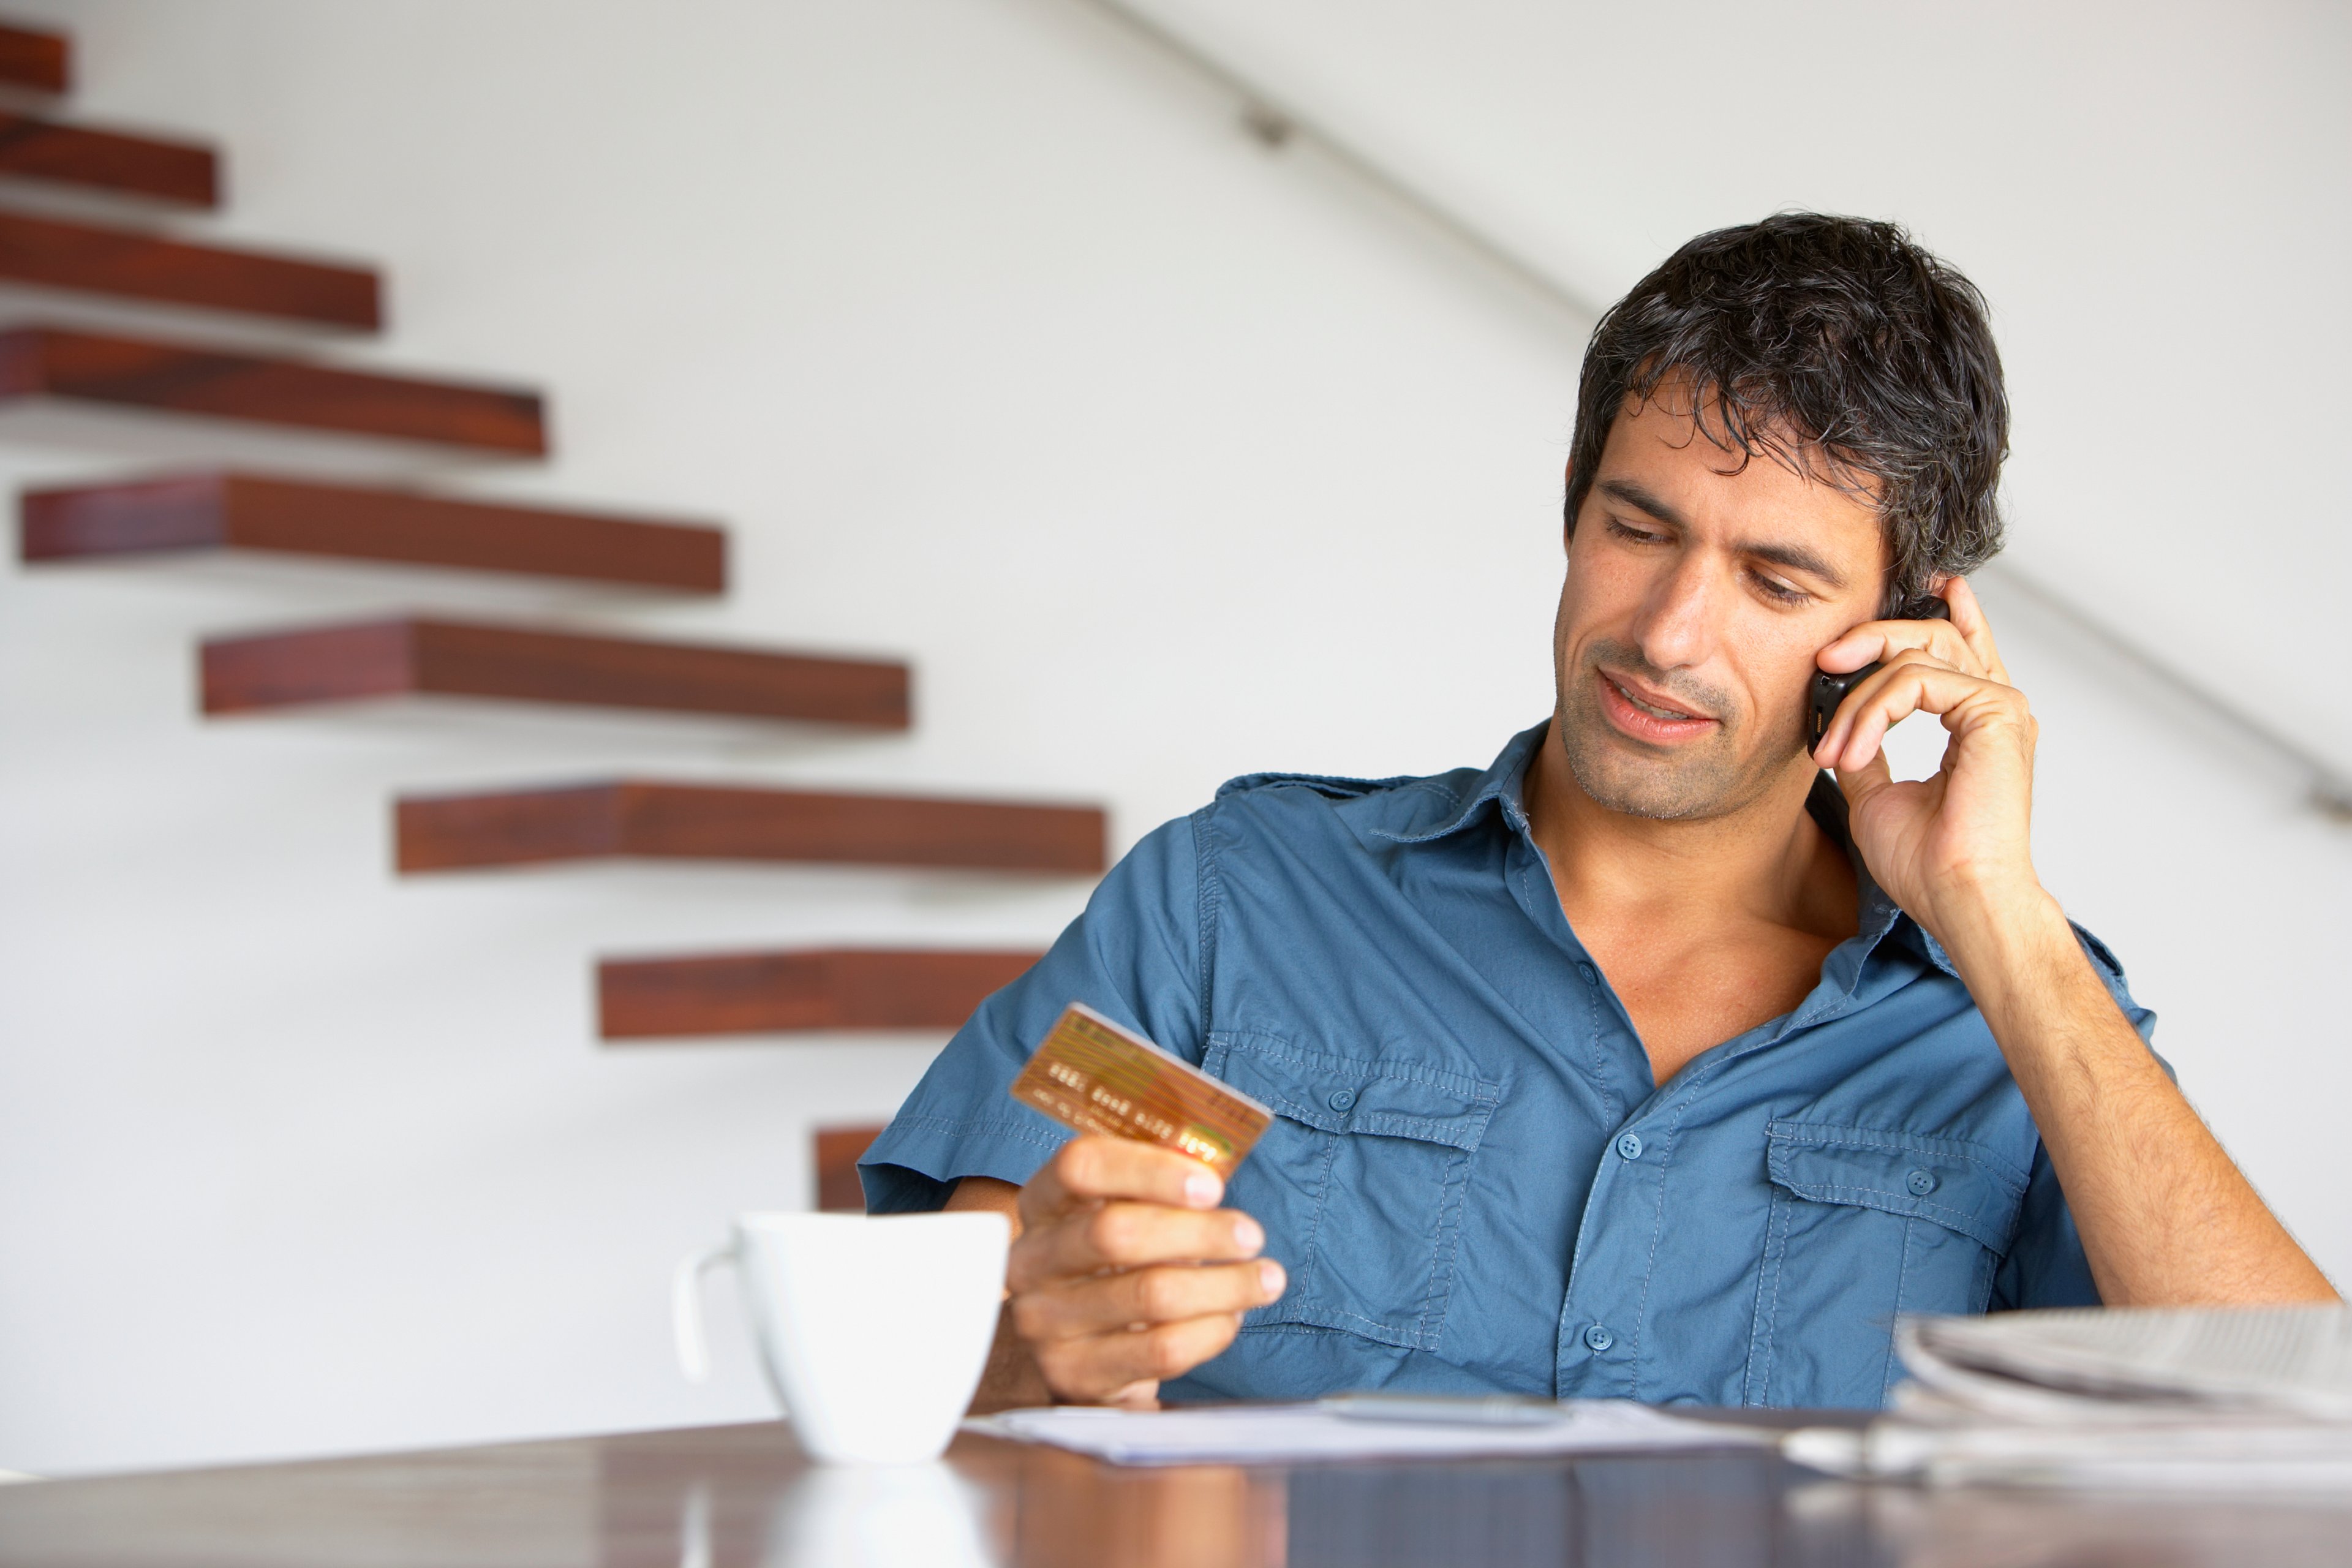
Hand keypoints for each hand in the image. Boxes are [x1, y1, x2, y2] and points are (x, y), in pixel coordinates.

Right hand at [1006, 1136, 1285, 1406]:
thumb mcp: (1122, 1216)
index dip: (1149, 1170)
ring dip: (1223, 1285)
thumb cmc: (1115, 1268)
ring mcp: (1044, 1322)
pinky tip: (1232, 1317)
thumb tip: (1217, 1173)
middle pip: (1115, 1233)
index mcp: (1041, 1204)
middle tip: (1249, 1234)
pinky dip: (1211, 1331)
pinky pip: (1160, 1350)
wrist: (1078, 1352)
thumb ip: (1158, 1190)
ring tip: (1266, 1278)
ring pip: (1148, 1295)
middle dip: (1198, 1231)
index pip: (1080, 1166)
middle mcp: (1031, 1261)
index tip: (1211, 1186)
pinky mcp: (1075, 1374)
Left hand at [1809, 575, 2051, 943]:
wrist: (1958, 898)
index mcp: (1978, 723)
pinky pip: (1919, 680)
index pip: (1959, 649)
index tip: (1902, 595)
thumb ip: (1869, 750)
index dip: (1936, 613)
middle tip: (1824, 661)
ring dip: (1858, 699)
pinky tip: (1854, 750)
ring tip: (1835, 747)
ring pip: (1916, 656)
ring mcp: (2000, 708)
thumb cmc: (1927, 863)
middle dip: (1870, 639)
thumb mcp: (1878, 793)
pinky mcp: (1996, 712)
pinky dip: (1874, 711)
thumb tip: (1843, 730)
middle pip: (1931, 636)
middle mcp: (1995, 709)